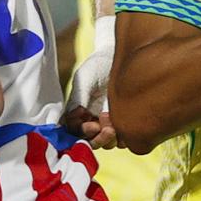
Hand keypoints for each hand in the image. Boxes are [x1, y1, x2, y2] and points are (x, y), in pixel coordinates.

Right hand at [62, 16, 117, 148]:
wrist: (118, 57)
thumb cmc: (97, 65)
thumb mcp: (84, 79)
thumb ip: (78, 98)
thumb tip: (74, 117)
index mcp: (78, 112)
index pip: (76, 132)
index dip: (83, 132)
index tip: (92, 124)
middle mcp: (91, 120)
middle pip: (91, 141)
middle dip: (98, 139)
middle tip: (107, 129)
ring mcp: (107, 122)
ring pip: (106, 143)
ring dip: (110, 138)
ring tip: (116, 125)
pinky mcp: (123, 121)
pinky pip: (123, 138)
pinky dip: (123, 137)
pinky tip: (126, 124)